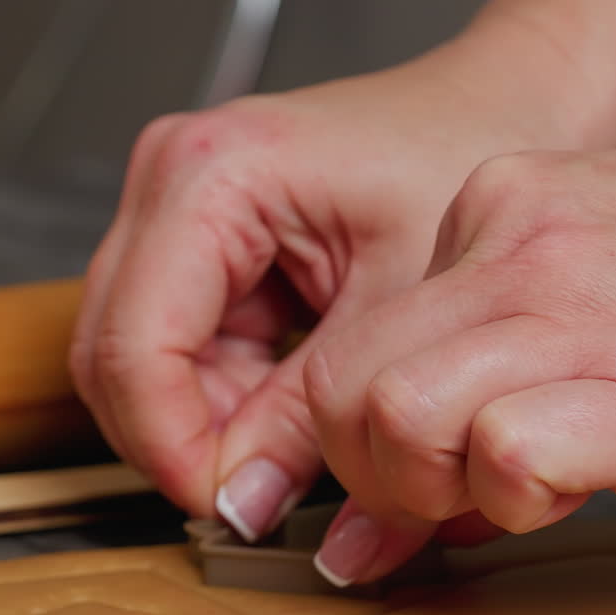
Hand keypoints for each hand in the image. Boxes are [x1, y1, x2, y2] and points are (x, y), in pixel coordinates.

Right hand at [70, 45, 539, 527]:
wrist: (500, 108)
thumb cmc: (464, 162)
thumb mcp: (395, 310)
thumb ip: (307, 418)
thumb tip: (242, 503)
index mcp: (211, 175)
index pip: (136, 347)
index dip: (171, 446)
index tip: (225, 506)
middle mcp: (170, 183)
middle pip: (115, 356)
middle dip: (180, 440)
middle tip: (253, 496)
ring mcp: (176, 213)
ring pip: (137, 363)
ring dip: (204, 424)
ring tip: (290, 443)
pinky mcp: (199, 246)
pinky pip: (177, 351)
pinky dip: (224, 399)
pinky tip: (287, 407)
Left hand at [306, 149, 615, 583]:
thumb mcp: (576, 288)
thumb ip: (467, 365)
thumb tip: (379, 511)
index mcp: (497, 206)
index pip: (348, 341)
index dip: (371, 433)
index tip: (431, 466)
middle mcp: (522, 240)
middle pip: (346, 385)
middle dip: (377, 473)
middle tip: (446, 497)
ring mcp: (578, 304)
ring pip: (398, 414)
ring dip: (436, 489)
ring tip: (515, 487)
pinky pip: (505, 454)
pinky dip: (516, 501)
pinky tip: (568, 490)